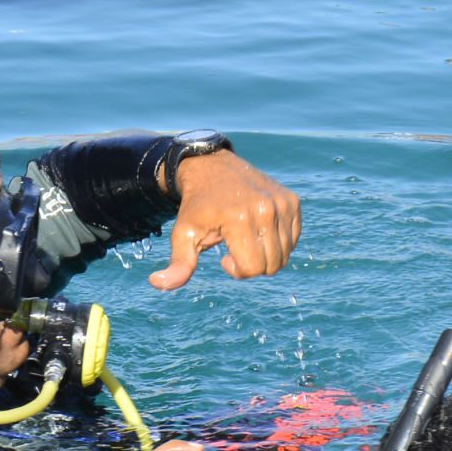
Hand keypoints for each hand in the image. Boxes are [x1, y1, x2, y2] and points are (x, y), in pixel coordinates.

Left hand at [150, 152, 302, 288]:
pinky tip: (259, 230)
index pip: (253, 268)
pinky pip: (293, 239)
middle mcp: (266, 209)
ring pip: (285, 254)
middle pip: (272, 265)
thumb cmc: (197, 205)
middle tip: (236, 248)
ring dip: (265, 254)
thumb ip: (178, 264)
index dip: (237, 271)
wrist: (211, 167)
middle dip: (252, 265)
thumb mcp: (183, 233)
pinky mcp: (292, 201)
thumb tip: (158, 283)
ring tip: (246, 238)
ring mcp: (282, 203)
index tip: (224, 256)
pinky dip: (278, 242)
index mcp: (239, 219)